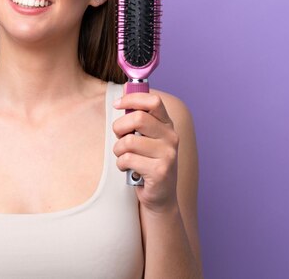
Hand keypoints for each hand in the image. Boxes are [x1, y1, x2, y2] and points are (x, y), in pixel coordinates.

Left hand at [112, 91, 179, 213]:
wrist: (159, 196)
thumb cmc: (146, 162)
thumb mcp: (145, 137)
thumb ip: (137, 117)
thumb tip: (124, 92)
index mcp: (166, 125)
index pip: (153, 101)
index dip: (131, 99)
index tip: (117, 104)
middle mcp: (171, 137)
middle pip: (138, 118)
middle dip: (119, 127)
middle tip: (119, 137)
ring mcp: (167, 154)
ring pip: (129, 141)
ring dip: (118, 150)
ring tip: (124, 156)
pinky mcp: (160, 171)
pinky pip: (128, 159)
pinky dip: (121, 164)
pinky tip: (127, 168)